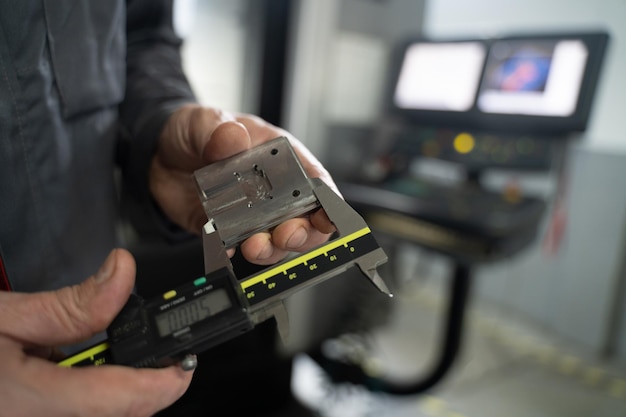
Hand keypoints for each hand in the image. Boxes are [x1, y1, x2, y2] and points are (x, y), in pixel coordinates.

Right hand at [0, 249, 192, 416]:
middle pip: (117, 413)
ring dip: (121, 390)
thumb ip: (71, 305)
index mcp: (26, 403)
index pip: (116, 399)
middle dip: (147, 385)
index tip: (186, 363)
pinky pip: (80, 416)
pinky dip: (97, 394)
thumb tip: (121, 274)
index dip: (161, 383)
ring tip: (121, 358)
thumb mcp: (6, 316)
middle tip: (163, 356)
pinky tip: (89, 373)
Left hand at [150, 104, 337, 264]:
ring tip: (254, 246)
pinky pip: (235, 247)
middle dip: (301, 233)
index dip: (329, 203)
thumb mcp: (205, 121)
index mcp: (281, 158)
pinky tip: (224, 246)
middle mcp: (272, 191)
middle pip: (303, 220)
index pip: (317, 182)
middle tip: (286, 234)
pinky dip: (232, 251)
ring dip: (270, 249)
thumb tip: (234, 137)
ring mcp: (251, 214)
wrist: (158, 152)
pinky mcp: (226, 230)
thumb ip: (219, 130)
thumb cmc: (196, 131)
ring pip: (274, 241)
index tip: (327, 217)